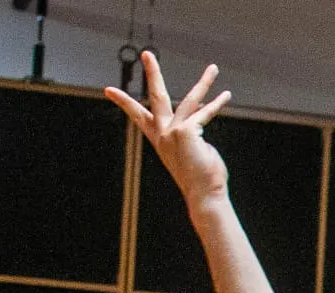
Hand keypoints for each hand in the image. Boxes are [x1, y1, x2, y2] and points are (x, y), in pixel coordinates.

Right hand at [105, 54, 230, 215]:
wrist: (203, 196)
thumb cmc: (201, 178)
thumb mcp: (192, 151)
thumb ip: (191, 131)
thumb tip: (199, 113)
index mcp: (160, 140)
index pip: (139, 117)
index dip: (124, 102)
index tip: (108, 90)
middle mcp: (163, 135)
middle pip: (157, 97)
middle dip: (152, 73)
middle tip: (147, 54)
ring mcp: (173, 132)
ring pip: (191, 100)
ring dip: (204, 83)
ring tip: (214, 68)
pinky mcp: (186, 132)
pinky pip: (205, 114)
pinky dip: (217, 104)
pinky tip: (226, 95)